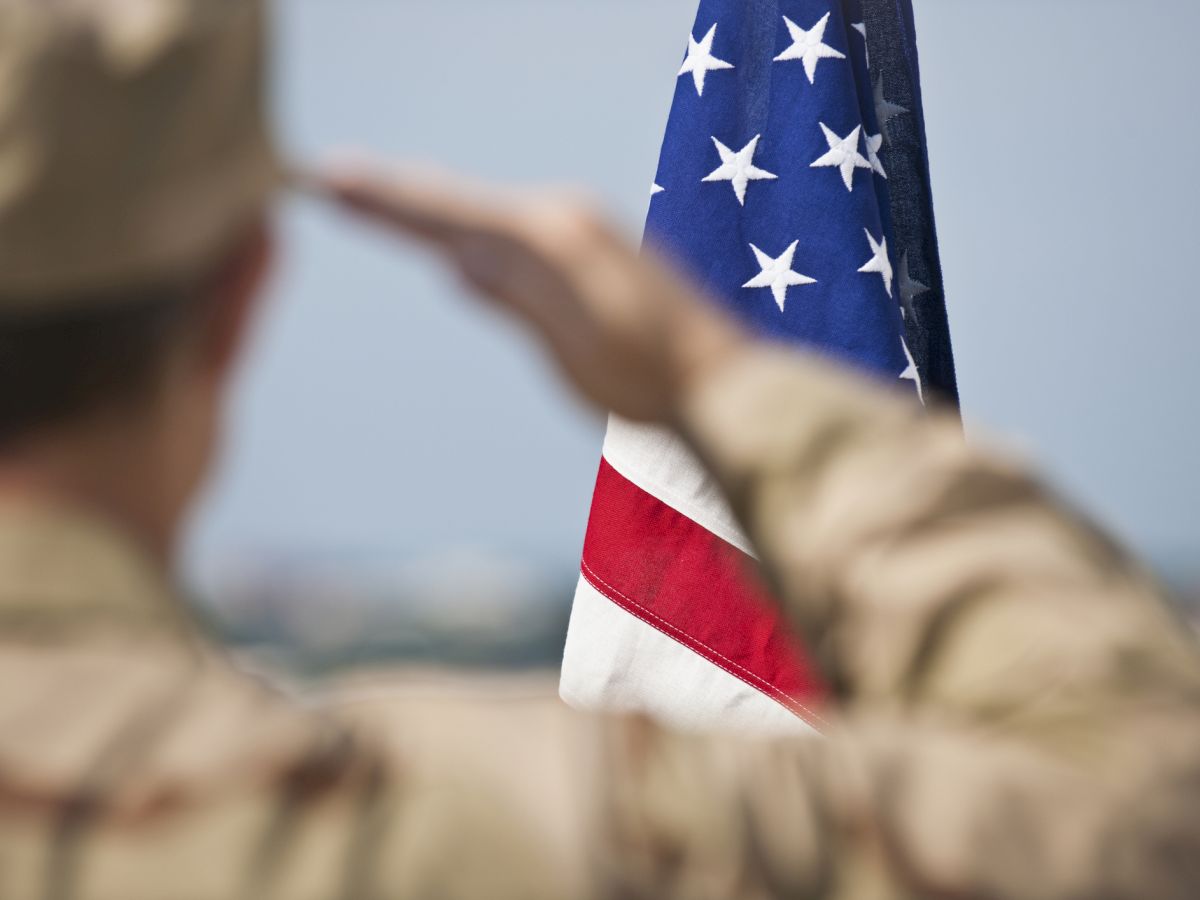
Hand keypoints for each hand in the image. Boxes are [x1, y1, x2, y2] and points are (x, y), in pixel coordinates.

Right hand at [318, 162, 750, 423]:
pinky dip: (466, 224)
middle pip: (458, 204)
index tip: (330, 183)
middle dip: (393, 194)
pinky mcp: (588, 249)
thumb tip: (456, 263)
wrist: (719, 380)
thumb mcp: (575, 350)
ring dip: (425, 205)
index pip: (450, 216)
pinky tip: (448, 233)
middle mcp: (564, 220)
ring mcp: (578, 230)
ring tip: (368, 193)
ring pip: (482, 213)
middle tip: (329, 176)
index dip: (388, 203)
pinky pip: (508, 230)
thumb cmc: (649, 379)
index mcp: (553, 241)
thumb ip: (517, 300)